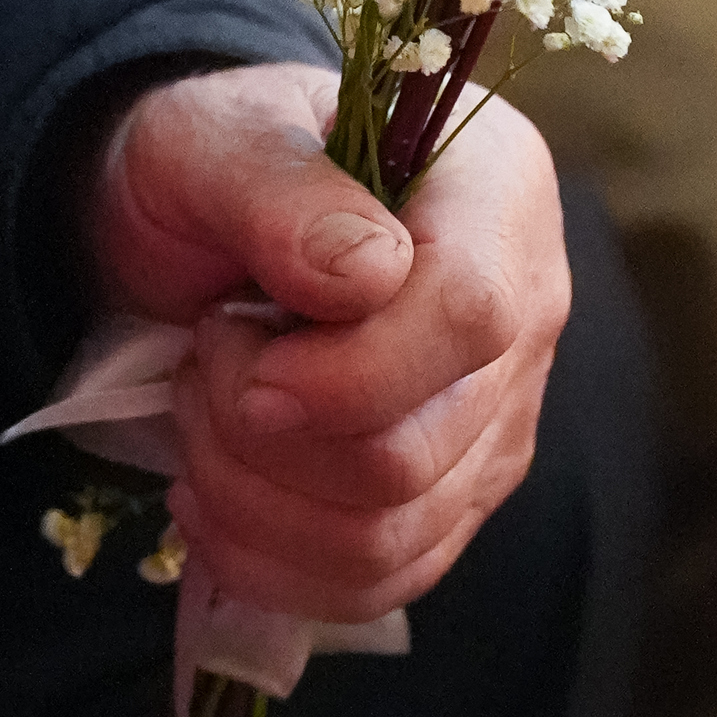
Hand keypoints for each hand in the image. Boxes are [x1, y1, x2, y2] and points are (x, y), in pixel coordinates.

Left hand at [83, 63, 568, 623]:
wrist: (191, 215)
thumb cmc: (211, 159)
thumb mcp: (213, 134)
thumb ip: (283, 189)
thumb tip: (365, 279)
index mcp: (493, 192)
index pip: (471, 317)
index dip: (346, 371)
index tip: (226, 347)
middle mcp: (524, 313)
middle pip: (416, 451)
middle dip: (262, 434)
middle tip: (203, 356)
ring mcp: (495, 420)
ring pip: (388, 536)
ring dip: (249, 498)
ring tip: (202, 408)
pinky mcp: (451, 500)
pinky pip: (376, 582)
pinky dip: (268, 560)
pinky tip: (210, 493)